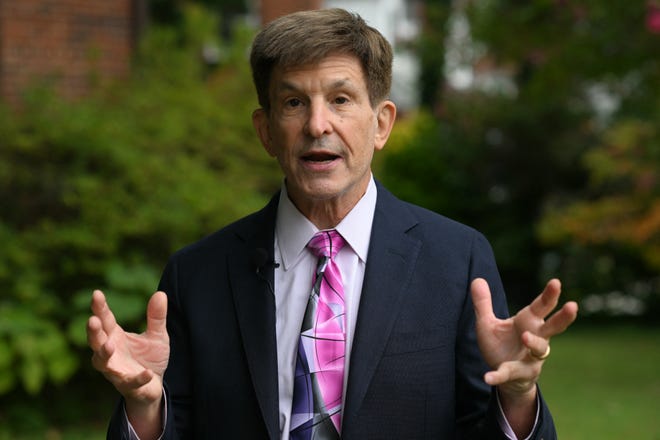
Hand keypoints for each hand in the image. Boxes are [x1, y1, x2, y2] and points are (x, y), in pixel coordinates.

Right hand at [87, 290, 169, 408]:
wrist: (154, 385)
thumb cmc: (149, 357)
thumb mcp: (157, 335)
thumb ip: (156, 317)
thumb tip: (160, 293)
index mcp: (115, 336)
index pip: (105, 319)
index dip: (99, 307)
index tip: (96, 293)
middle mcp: (110, 352)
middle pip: (96, 340)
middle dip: (93, 332)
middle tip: (92, 320)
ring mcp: (115, 369)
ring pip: (102, 362)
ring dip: (104, 354)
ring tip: (110, 346)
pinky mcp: (127, 385)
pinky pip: (130, 382)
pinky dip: (137, 378)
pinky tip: (147, 373)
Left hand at [471, 278, 577, 393]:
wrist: (505, 377)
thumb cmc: (502, 345)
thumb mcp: (488, 323)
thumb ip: (483, 303)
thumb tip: (477, 278)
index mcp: (528, 322)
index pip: (541, 306)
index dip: (549, 295)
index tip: (556, 282)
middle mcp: (536, 338)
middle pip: (553, 326)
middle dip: (562, 317)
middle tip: (572, 306)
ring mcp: (532, 358)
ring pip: (539, 349)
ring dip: (534, 342)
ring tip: (525, 336)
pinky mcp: (520, 374)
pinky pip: (509, 373)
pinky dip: (498, 375)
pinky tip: (487, 376)